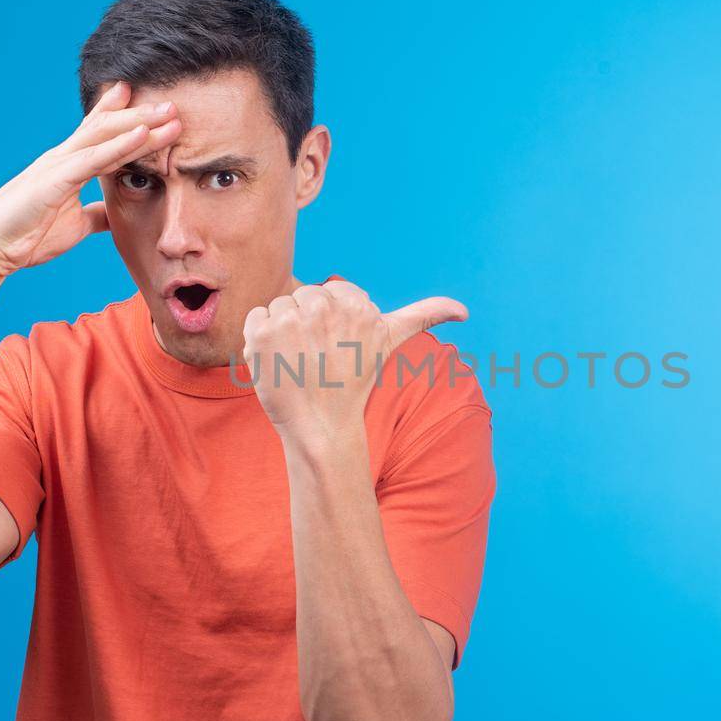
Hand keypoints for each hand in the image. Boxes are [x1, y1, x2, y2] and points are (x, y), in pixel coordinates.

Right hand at [0, 81, 181, 279]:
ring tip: (170, 113)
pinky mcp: (55, 180)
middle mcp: (63, 157)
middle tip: (172, 103)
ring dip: (140, 124)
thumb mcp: (75, 225)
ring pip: (105, 136)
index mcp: (67, 166)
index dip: (122, 114)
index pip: (99, 133)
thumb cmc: (26, 236)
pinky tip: (142, 134)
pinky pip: (94, 159)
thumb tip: (114, 215)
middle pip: (108, 127)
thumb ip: (95, 215)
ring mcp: (58, 165)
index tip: (147, 100)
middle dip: (141, 114)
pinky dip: (120, 146)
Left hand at [242, 281, 467, 445]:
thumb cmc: (353, 384)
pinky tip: (277, 361)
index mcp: (357, 305)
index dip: (330, 321)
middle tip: (317, 358)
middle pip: (304, 295)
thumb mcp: (390, 343)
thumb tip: (465, 311)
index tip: (338, 348)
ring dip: (283, 332)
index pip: (329, 292)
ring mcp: (292, 319)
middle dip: (307, 323)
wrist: (322, 427)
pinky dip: (260, 339)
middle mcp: (326, 307)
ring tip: (298, 361)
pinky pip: (255, 316)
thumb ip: (425, 315)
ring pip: (280, 305)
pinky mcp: (263, 332)